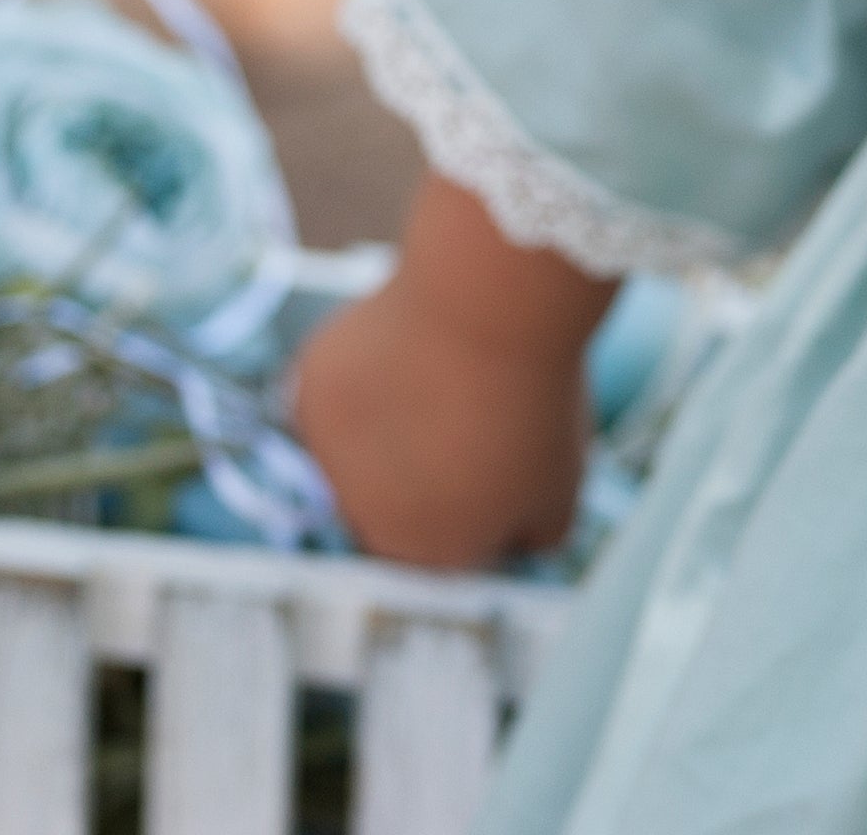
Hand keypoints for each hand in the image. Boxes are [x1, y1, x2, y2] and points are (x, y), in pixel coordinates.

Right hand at [292, 177, 616, 568]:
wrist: (483, 313)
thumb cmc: (532, 404)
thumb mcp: (560, 490)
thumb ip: (533, 536)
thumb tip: (517, 539)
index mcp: (427, 553)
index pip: (446, 546)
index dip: (478, 500)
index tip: (504, 453)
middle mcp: (363, 521)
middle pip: (397, 502)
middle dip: (428, 466)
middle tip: (471, 408)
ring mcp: (327, 459)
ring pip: (359, 450)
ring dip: (391, 422)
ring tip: (441, 371)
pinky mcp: (306, 397)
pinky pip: (339, 397)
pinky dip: (366, 376)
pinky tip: (406, 346)